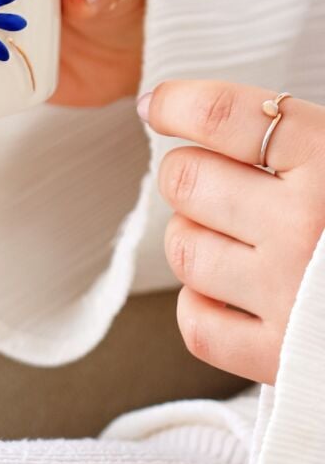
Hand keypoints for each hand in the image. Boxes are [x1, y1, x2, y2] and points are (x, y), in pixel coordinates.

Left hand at [141, 80, 324, 383]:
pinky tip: (235, 292)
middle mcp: (306, 226)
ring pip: (182, 247)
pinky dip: (203, 305)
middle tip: (218, 182)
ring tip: (235, 239)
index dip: (175, 103)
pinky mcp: (283, 360)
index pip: (220, 115)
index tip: (157, 105)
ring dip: (194, 237)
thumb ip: (299, 135)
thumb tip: (203, 111)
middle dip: (190, 174)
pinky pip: (196, 322)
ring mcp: (290, 295)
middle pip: (185, 178)